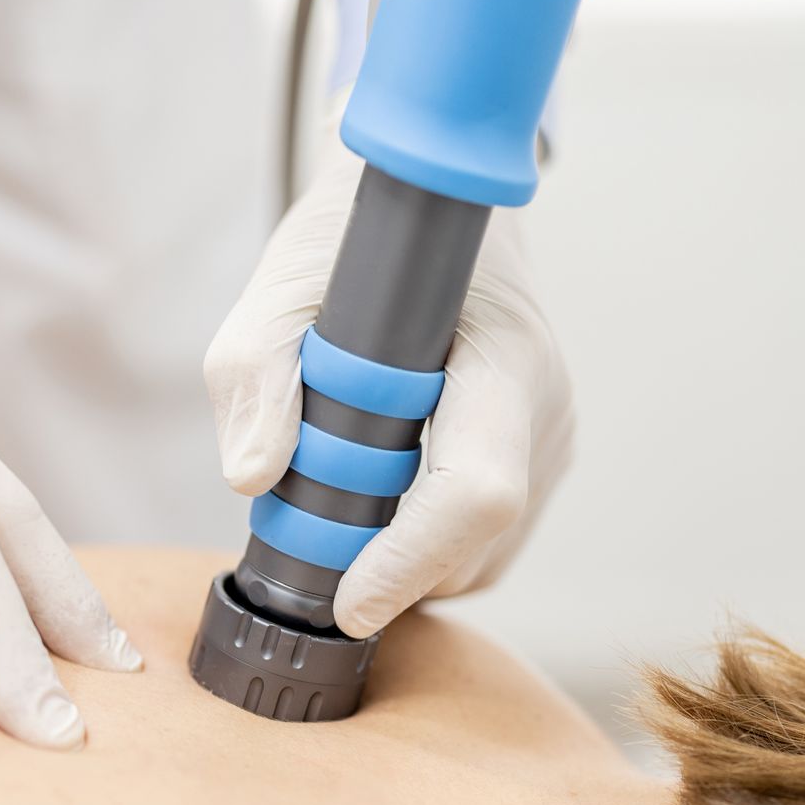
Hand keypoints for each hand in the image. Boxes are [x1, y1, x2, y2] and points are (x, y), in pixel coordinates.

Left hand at [204, 119, 573, 637]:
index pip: (477, 493)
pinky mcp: (540, 463)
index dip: (409, 559)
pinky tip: (377, 502)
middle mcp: (545, 411)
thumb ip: (256, 373)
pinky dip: (424, 551)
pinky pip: (485, 547)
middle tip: (309, 543)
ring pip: (482, 560)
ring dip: (404, 564)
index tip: (344, 600)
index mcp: (501, 359)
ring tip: (338, 505)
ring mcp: (551, 443)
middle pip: (477, 545)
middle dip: (389, 571)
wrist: (427, 204)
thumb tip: (252, 476)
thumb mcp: (285, 282)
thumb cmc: (360, 238)